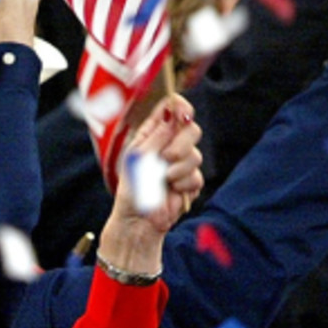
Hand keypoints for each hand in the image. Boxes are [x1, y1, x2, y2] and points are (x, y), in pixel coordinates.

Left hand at [98, 96, 202, 273]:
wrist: (138, 221)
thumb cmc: (131, 189)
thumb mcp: (137, 158)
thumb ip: (157, 136)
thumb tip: (172, 114)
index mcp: (153, 134)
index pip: (172, 109)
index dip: (181, 107)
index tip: (183, 114)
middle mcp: (169, 145)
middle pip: (191, 128)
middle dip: (181, 144)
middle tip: (165, 159)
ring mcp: (181, 163)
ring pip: (195, 155)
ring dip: (178, 169)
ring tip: (162, 180)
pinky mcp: (190, 182)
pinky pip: (197, 176)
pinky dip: (183, 184)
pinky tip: (171, 191)